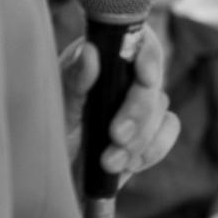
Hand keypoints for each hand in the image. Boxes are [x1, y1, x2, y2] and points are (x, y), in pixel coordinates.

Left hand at [60, 24, 178, 178]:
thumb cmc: (50, 135)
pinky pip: (167, 132)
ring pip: (162, 110)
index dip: (147, 56)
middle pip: (153, 82)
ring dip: (140, 140)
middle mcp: (125, 77)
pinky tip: (128, 163)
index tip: (144, 77)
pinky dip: (151, 150)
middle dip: (138, 112)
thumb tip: (90, 51)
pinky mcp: (152, 130)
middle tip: (116, 135)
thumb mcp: (56, 108)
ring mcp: (141, 103)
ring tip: (109, 162)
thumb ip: (74, 80)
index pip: (138, 43)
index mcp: (102, 59)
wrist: (56, 175)